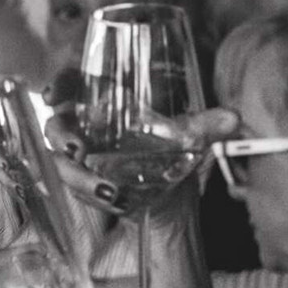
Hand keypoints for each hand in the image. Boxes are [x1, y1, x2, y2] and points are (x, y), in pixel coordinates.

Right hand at [41, 94, 237, 218]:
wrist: (169, 198)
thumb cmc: (171, 153)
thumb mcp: (190, 137)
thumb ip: (207, 126)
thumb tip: (233, 118)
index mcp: (105, 102)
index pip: (71, 84)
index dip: (58, 85)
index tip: (54, 95)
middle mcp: (86, 128)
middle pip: (56, 125)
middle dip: (62, 139)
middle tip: (78, 152)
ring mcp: (80, 159)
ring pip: (61, 164)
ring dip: (80, 178)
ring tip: (109, 191)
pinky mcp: (81, 186)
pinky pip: (73, 190)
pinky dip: (93, 197)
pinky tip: (118, 203)